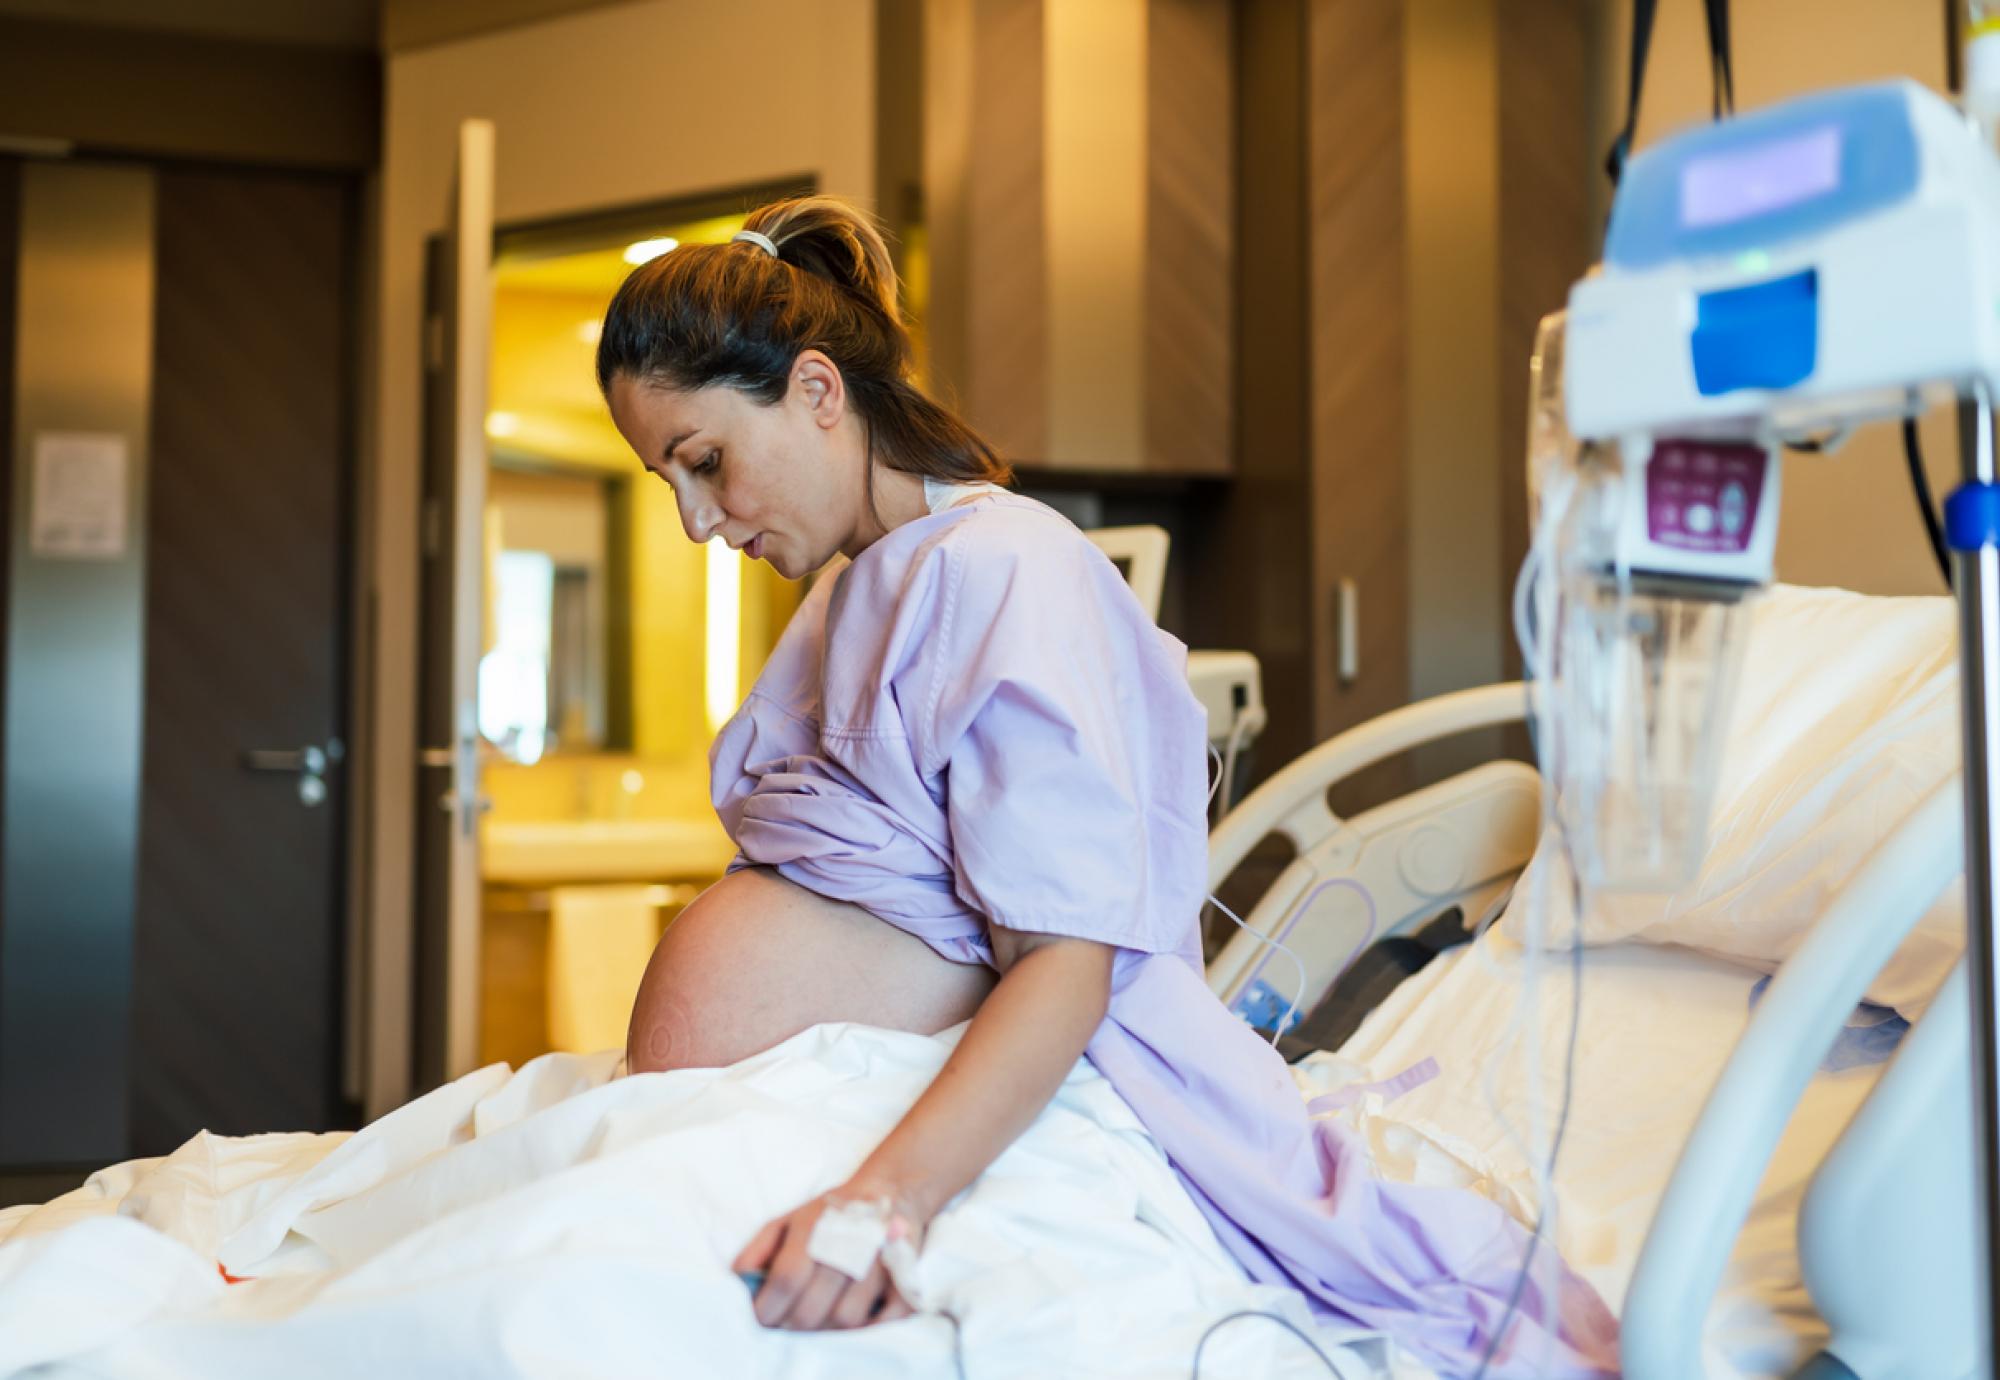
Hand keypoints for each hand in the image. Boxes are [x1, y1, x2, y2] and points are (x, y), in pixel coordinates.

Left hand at [732, 1185, 924, 1330]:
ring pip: (845, 1320)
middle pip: (813, 1309)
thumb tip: (737, 1283)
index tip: (760, 1319)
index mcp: (815, 1227)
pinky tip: (851, 1320)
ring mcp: (881, 1262)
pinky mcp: (906, 1278)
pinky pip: (885, 1320)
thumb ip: (757, 1251)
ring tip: (817, 1321)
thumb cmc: (830, 1214)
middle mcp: (849, 1243)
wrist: (890, 1192)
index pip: (786, 1280)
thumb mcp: (787, 1221)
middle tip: (786, 1325)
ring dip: (826, 1330)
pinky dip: (866, 1329)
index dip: (767, 1309)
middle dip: (791, 1326)